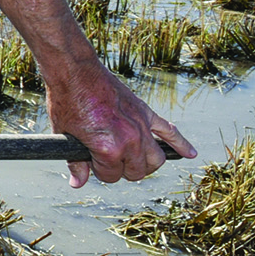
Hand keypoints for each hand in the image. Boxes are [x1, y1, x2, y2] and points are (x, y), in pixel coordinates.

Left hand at [45, 57, 195, 186]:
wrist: (75, 72)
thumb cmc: (67, 102)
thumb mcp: (65, 135)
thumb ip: (75, 162)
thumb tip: (77, 183)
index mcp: (109, 149)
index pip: (111, 176)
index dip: (98, 171)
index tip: (90, 160)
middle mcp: (130, 140)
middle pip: (137, 172)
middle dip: (121, 170)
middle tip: (107, 160)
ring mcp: (141, 126)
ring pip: (156, 159)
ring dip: (145, 164)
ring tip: (132, 161)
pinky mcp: (146, 112)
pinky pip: (169, 131)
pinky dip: (181, 143)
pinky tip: (189, 154)